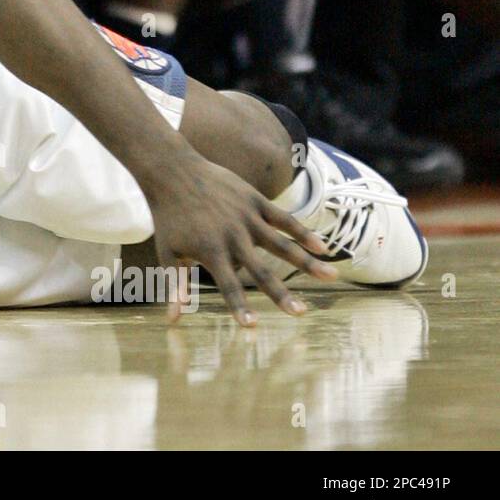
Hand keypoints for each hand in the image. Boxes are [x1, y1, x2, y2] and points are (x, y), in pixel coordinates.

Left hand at [145, 155, 336, 327]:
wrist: (173, 172)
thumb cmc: (168, 217)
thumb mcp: (168, 252)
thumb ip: (175, 285)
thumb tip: (172, 320)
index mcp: (210, 251)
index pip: (227, 285)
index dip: (238, 306)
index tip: (251, 327)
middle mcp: (232, 236)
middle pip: (261, 270)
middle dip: (280, 293)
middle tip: (300, 313)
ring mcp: (246, 217)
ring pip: (282, 243)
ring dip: (307, 261)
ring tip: (332, 276)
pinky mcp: (254, 200)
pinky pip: (284, 218)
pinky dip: (303, 232)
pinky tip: (323, 247)